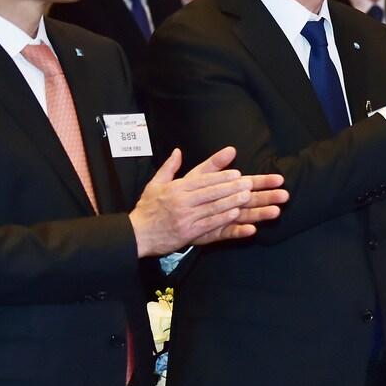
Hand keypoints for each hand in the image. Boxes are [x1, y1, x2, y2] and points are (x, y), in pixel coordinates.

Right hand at [130, 147, 287, 256]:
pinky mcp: (187, 232)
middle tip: (250, 183)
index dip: (221, 177)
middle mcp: (182, 201)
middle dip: (232, 187)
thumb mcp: (155, 184)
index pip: (203, 180)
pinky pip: (209, 224)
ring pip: (213, 207)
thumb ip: (169, 167)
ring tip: (248, 197)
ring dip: (232, 201)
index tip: (237, 174)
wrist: (135, 234)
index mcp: (176, 188)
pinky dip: (223, 219)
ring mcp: (185, 217)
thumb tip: (177, 151)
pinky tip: (236, 215)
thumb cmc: (147, 209)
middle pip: (211, 192)